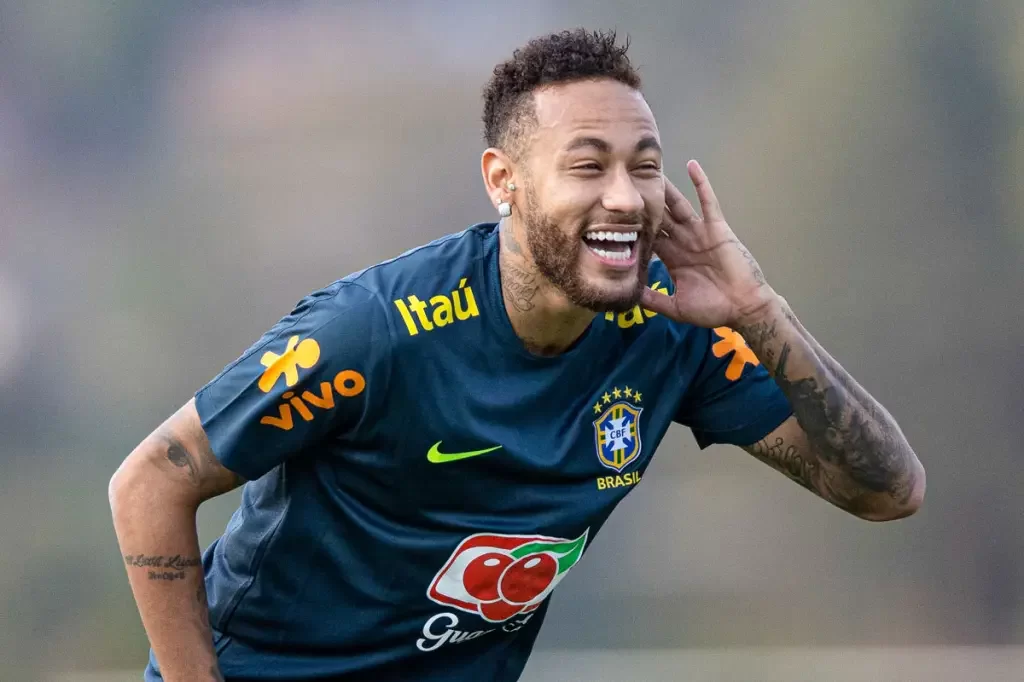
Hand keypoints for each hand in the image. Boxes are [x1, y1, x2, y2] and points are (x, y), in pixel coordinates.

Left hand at [641, 160, 774, 328]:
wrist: (743, 308)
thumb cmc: (713, 309)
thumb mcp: (676, 307)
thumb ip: (653, 300)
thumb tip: (628, 296)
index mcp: (672, 259)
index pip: (648, 238)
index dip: (632, 228)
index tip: (612, 216)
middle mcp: (683, 242)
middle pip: (659, 218)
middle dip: (644, 204)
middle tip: (626, 184)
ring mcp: (699, 233)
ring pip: (678, 206)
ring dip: (666, 189)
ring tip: (650, 170)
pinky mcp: (717, 228)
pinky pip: (708, 202)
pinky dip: (701, 183)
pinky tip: (691, 165)